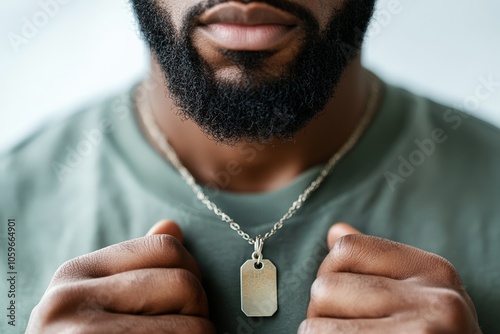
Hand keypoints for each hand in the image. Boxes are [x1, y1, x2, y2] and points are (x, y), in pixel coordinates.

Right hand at [27, 220, 214, 333]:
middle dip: (197, 311)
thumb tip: (172, 227)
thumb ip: (133, 267)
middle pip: (185, 284)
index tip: (183, 298)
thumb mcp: (94, 300)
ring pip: (196, 328)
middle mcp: (71, 301)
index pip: (166, 248)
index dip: (191, 271)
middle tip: (181, 329)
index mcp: (75, 274)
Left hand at [299, 223, 480, 333]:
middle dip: (323, 310)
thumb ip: (378, 264)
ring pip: (317, 321)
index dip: (329, 272)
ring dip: (321, 333)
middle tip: (345, 326)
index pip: (348, 248)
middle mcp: (433, 299)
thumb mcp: (421, 296)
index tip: (340, 296)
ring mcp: (419, 331)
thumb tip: (334, 231)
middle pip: (326, 286)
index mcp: (434, 271)